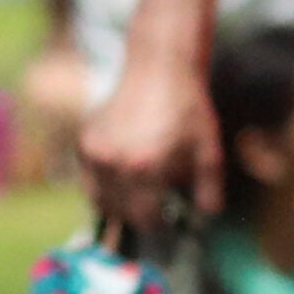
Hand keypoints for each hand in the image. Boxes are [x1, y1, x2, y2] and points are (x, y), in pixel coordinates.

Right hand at [79, 40, 222, 224]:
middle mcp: (115, 164)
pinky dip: (104, 184)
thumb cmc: (188, 109)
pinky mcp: (84, 142)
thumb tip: (206, 218)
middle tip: (153, 210)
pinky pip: (89, 180)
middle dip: (137, 216)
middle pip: (120, 214)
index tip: (167, 222)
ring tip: (137, 194)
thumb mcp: (208, 150)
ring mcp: (95, 153)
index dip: (159, 225)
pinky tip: (123, 172)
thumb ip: (209, 189)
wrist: (159, 68)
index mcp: (145, 169)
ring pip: (100, 201)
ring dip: (117, 205)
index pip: (145, 219)